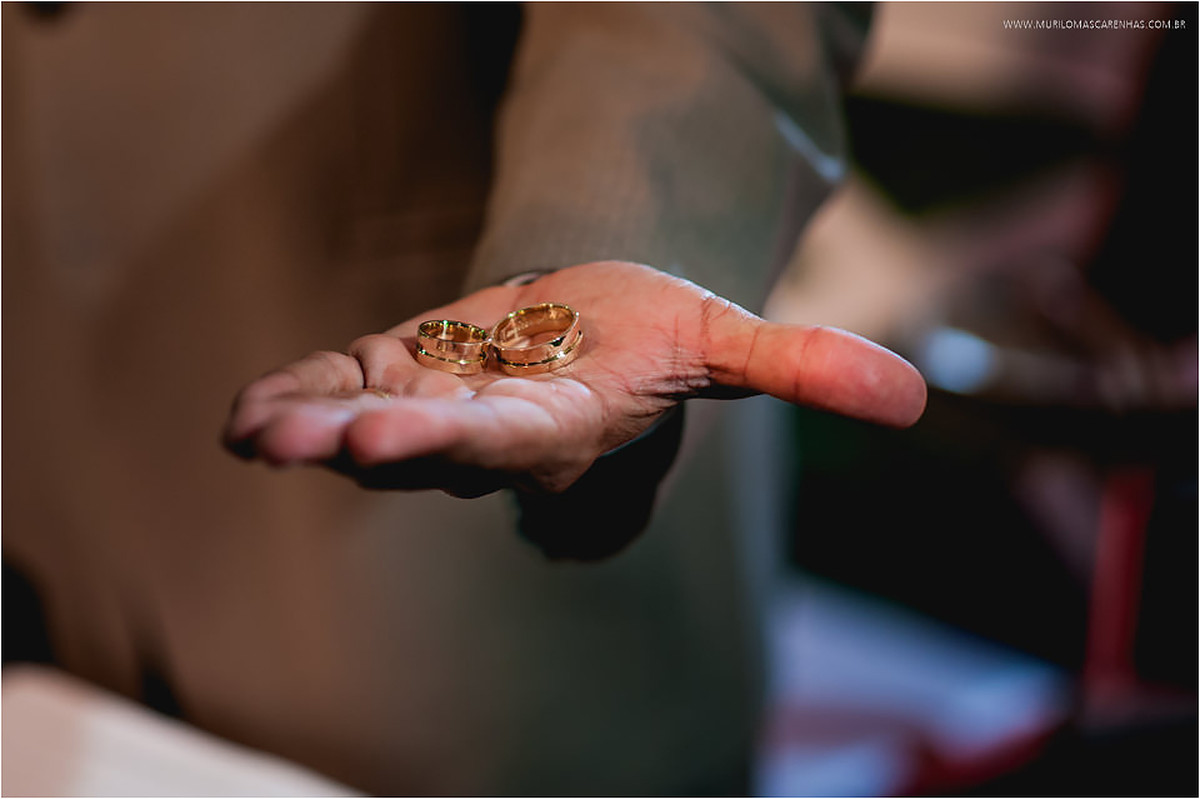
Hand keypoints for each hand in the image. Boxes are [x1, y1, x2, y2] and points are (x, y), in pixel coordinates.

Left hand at [224, 261, 926, 494]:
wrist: (597, 325)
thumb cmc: (660, 337)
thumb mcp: (728, 341)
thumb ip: (802, 369)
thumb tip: (914, 398)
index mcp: (563, 430)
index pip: (509, 444)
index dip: (456, 443)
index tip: (391, 441)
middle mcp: (490, 432)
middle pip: (427, 445)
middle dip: (376, 445)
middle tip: (314, 444)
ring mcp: (435, 402)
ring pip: (365, 419)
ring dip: (310, 426)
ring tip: (256, 433)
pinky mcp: (399, 365)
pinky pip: (339, 381)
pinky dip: (296, 391)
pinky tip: (248, 413)